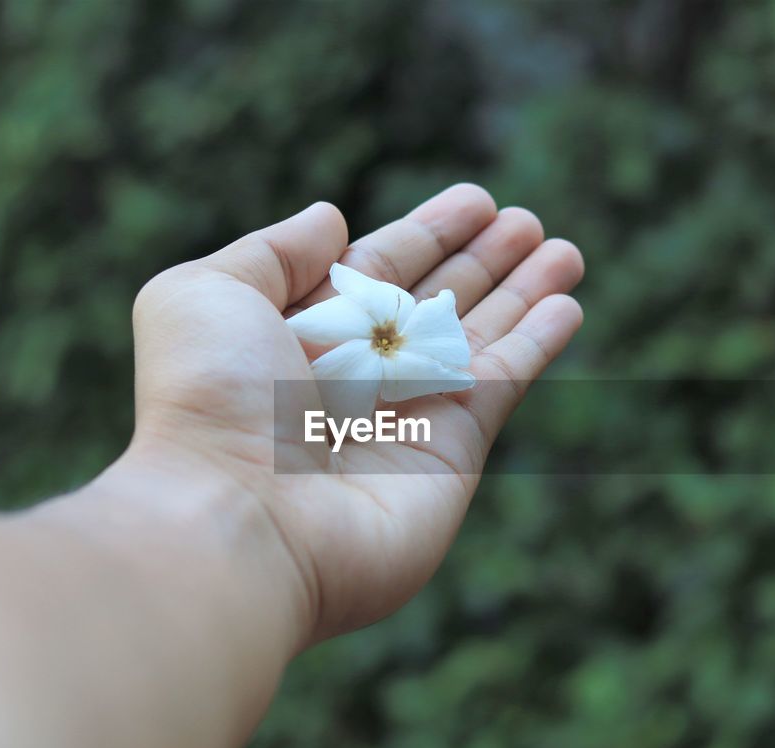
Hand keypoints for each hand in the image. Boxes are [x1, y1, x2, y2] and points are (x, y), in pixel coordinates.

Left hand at [125, 185, 583, 646]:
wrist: (237, 519)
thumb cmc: (209, 403)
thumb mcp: (207, 294)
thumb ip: (273, 251)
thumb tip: (332, 219)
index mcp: (297, 338)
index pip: (378, 272)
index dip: (428, 234)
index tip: (475, 201)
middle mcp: (356, 378)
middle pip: (434, 304)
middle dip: (482, 261)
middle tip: (527, 222)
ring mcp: (407, 418)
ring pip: (478, 340)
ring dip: (523, 293)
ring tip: (565, 249)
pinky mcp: (451, 454)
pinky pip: (502, 384)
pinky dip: (538, 344)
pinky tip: (567, 304)